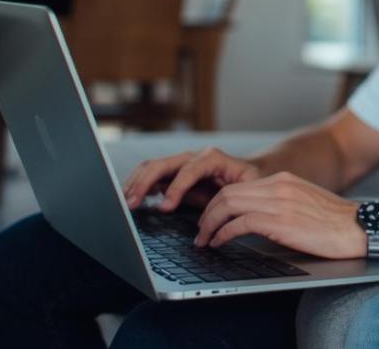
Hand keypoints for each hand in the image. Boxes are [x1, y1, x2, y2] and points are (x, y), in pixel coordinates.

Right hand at [123, 147, 261, 210]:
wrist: (251, 171)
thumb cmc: (251, 180)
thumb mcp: (249, 188)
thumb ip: (233, 199)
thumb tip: (214, 221)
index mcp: (213, 158)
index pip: (189, 170)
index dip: (176, 188)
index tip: (165, 208)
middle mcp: (194, 157)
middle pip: (163, 164)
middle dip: (145, 183)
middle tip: (132, 203)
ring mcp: (182, 163)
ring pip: (153, 166)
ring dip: (137, 183)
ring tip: (126, 201)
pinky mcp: (174, 172)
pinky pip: (151, 174)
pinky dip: (139, 184)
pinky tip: (132, 198)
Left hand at [191, 172, 367, 258]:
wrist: (360, 227)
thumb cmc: (336, 222)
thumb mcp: (305, 203)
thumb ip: (280, 204)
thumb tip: (255, 220)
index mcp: (284, 180)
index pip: (237, 186)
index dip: (216, 204)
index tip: (210, 220)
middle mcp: (278, 186)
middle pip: (227, 193)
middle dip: (207, 214)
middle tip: (200, 232)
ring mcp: (279, 202)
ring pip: (227, 205)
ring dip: (209, 224)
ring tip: (204, 240)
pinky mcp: (281, 221)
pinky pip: (240, 224)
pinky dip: (223, 234)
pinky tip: (220, 243)